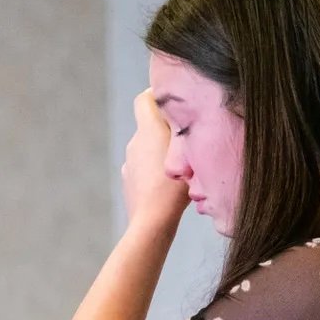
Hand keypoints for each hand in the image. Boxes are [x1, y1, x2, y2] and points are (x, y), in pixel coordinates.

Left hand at [121, 88, 188, 229]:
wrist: (153, 223)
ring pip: (148, 148)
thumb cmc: (174, 188)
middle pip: (150, 126)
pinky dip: (156, 170)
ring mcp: (129, 164)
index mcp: (147, 130)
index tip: (175, 104)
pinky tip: (172, 184)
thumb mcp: (189, 151)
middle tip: (191, 140)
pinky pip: (144, 168)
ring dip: (164, 152)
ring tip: (186, 167)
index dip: (157, 96)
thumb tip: (185, 110)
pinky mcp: (129, 181)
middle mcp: (134, 144)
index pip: (144, 99)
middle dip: (168, 129)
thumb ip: (185, 127)